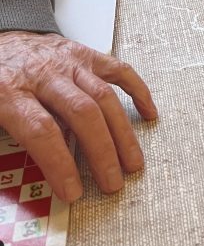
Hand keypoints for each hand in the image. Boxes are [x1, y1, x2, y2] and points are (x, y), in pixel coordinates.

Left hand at [0, 31, 156, 202]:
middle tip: (112, 183)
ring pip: (103, 96)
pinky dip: (137, 90)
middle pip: (82, 113)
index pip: (42, 131)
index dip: (61, 164)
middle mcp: (45, 75)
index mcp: (11, 92)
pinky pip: (117, 70)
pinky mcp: (85, 54)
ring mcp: (69, 62)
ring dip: (122, 132)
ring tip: (132, 163)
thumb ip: (17, 135)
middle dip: (102, 152)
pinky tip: (148, 113)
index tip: (73, 191)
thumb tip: (48, 168)